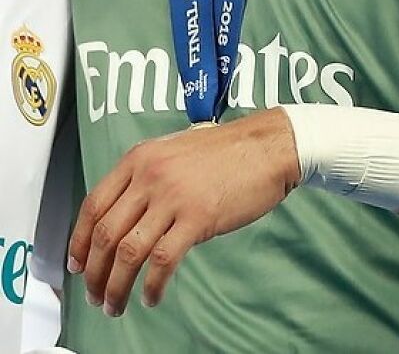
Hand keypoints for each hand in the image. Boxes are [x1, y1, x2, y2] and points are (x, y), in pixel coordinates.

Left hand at [67, 107, 299, 315]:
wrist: (267, 145)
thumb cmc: (226, 150)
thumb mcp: (174, 150)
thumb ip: (146, 177)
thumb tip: (124, 217)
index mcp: (140, 158)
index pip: (94, 205)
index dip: (79, 241)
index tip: (78, 264)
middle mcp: (150, 175)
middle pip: (106, 234)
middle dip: (95, 273)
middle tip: (96, 294)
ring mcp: (173, 196)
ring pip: (128, 252)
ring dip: (116, 287)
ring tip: (116, 304)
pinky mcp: (198, 217)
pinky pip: (163, 261)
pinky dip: (152, 286)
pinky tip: (151, 296)